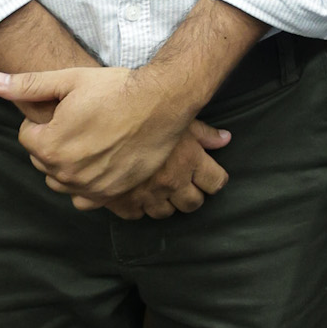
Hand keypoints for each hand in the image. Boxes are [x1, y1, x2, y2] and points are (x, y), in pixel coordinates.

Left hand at [0, 64, 229, 202]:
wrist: (161, 103)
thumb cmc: (115, 89)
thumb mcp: (69, 80)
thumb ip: (28, 85)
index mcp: (50, 145)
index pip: (27, 137)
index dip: (43, 120)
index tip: (64, 109)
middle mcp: (67, 172)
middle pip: (43, 160)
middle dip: (52, 142)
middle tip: (78, 122)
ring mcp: (90, 186)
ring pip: (61, 181)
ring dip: (67, 164)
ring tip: (88, 141)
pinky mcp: (112, 193)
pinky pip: (84, 199)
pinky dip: (86, 185)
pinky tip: (98, 164)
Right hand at [80, 131, 232, 219]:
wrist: (101, 120)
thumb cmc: (143, 112)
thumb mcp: (177, 117)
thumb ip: (204, 133)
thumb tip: (225, 139)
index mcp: (188, 160)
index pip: (216, 182)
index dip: (214, 179)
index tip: (209, 175)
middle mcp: (171, 181)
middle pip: (193, 203)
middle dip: (191, 194)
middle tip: (184, 182)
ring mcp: (146, 194)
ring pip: (165, 212)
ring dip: (166, 202)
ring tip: (160, 188)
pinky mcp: (122, 201)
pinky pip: (136, 215)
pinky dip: (138, 206)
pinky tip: (137, 193)